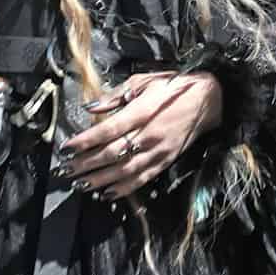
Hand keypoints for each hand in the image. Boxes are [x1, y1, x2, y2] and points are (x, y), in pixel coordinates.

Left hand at [60, 71, 222, 199]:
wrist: (208, 99)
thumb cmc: (173, 87)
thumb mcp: (144, 81)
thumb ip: (116, 95)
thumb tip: (91, 107)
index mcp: (142, 111)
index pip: (107, 130)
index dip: (85, 141)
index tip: (66, 148)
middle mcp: (148, 133)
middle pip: (111, 153)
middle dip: (86, 164)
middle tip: (66, 170)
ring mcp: (158, 149)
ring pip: (124, 170)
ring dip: (100, 179)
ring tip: (81, 185)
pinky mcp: (167, 159)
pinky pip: (143, 178)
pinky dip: (124, 188)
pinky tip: (108, 193)